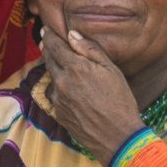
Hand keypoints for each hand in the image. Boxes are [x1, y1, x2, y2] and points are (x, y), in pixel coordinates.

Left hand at [40, 27, 142, 165]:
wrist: (117, 137)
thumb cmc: (120, 101)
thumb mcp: (111, 70)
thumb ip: (90, 50)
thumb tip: (72, 35)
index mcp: (75, 68)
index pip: (54, 45)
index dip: (49, 35)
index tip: (46, 28)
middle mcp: (62, 82)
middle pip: (48, 60)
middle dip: (48, 48)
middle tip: (48, 40)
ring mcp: (58, 99)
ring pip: (51, 78)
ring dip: (55, 69)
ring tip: (63, 66)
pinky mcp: (59, 113)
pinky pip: (55, 95)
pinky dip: (60, 89)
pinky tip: (71, 90)